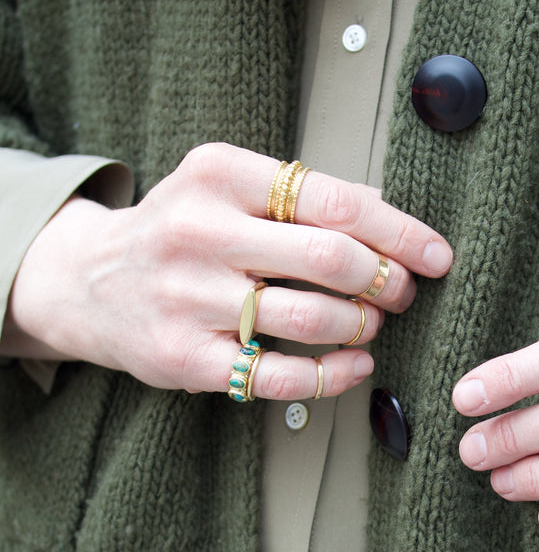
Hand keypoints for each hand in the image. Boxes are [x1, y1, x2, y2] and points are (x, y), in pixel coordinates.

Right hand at [3, 143, 452, 400]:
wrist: (88, 281)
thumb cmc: (181, 230)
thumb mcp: (228, 186)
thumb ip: (304, 194)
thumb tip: (391, 213)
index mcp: (221, 175)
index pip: (335, 201)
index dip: (399, 232)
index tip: (437, 254)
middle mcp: (200, 232)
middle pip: (330, 259)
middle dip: (387, 281)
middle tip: (404, 292)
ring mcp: (190, 299)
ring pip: (311, 320)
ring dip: (362, 327)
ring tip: (372, 325)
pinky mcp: (186, 357)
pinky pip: (280, 376)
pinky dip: (334, 375)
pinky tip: (356, 366)